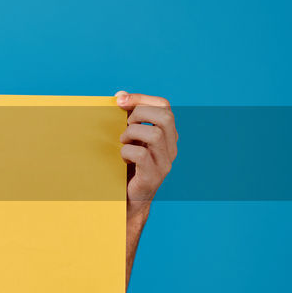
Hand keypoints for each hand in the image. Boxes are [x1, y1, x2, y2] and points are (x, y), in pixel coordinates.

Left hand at [115, 91, 177, 209]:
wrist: (129, 198)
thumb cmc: (128, 164)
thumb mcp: (129, 137)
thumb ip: (127, 116)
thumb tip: (121, 94)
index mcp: (168, 134)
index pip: (164, 105)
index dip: (141, 98)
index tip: (119, 100)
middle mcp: (171, 147)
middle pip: (166, 117)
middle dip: (140, 114)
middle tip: (125, 124)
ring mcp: (164, 162)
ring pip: (156, 135)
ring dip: (132, 133)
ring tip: (123, 141)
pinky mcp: (153, 176)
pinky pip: (142, 156)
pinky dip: (127, 152)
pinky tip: (123, 158)